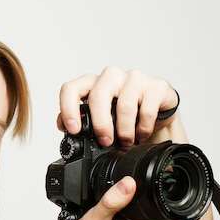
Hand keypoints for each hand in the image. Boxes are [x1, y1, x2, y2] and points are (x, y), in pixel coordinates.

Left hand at [57, 67, 179, 148]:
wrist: (157, 116)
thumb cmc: (125, 117)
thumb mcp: (99, 120)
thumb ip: (80, 121)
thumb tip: (62, 125)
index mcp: (92, 85)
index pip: (71, 89)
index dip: (68, 109)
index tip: (73, 130)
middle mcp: (111, 77)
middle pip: (98, 95)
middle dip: (100, 124)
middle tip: (105, 142)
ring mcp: (134, 79)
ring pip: (124, 104)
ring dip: (124, 131)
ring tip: (126, 141)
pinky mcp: (156, 86)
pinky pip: (146, 109)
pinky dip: (143, 128)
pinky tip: (141, 133)